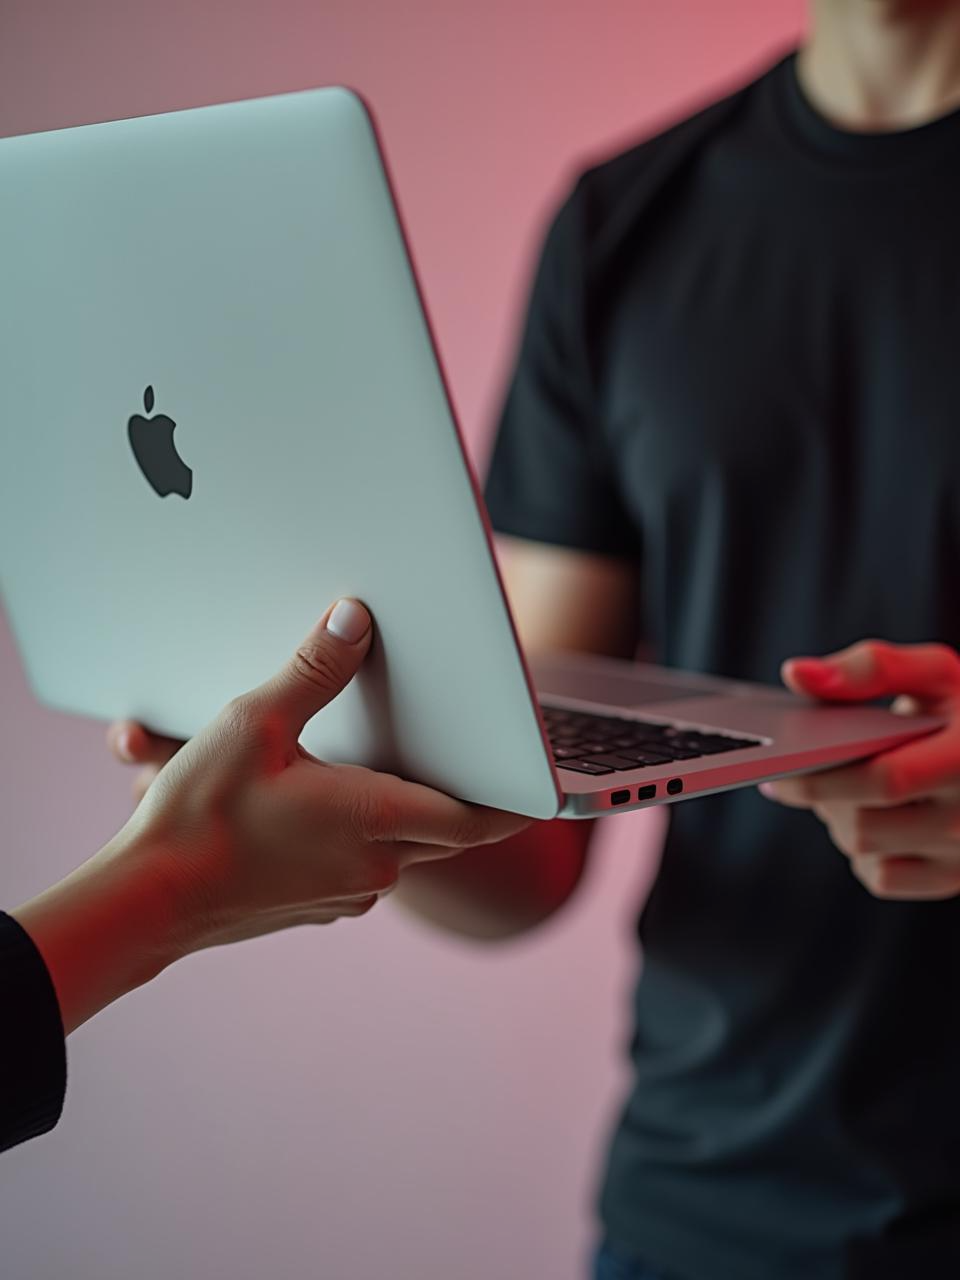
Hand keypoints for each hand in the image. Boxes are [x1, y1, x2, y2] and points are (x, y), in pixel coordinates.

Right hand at [14, 599, 530, 1030]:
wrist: (147, 903)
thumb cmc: (199, 819)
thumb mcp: (256, 724)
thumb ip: (313, 671)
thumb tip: (354, 620)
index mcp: (378, 819)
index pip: (480, 816)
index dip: (518, 798)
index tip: (544, 784)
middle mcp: (376, 865)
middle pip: (446, 829)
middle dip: (461, 795)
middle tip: (475, 758)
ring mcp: (346, 893)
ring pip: (403, 846)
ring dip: (406, 812)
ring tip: (391, 769)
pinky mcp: (316, 906)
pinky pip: (363, 864)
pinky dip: (363, 834)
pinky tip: (327, 805)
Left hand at [760, 640, 959, 900]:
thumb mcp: (933, 674)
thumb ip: (870, 668)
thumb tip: (797, 673)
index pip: (886, 780)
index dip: (822, 776)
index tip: (777, 765)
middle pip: (866, 823)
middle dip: (820, 797)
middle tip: (793, 773)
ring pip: (867, 850)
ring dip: (836, 819)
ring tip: (836, 785)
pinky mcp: (952, 878)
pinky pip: (882, 877)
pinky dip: (860, 849)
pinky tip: (862, 814)